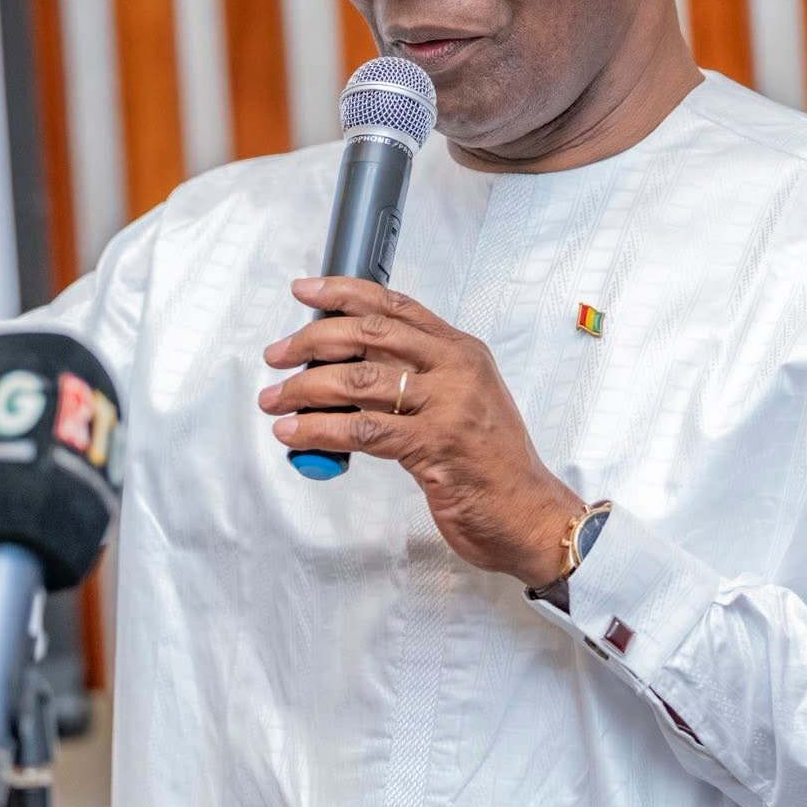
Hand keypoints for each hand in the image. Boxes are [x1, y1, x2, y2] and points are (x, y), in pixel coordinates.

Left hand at [258, 276, 584, 588]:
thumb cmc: (491, 465)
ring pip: (359, 381)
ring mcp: (448, 406)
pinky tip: (296, 434)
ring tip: (275, 399)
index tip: (305, 291)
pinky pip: (363, 430)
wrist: (531, 515)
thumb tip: (345, 370)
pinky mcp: (435, 447)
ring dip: (305, 389)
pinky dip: (320, 430)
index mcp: (462, 351)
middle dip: (312, 340)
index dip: (343, 293)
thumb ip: (416, 379)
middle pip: (370, 334)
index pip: (395, 306)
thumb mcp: (461, 403)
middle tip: (278, 355)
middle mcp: (457, 369)